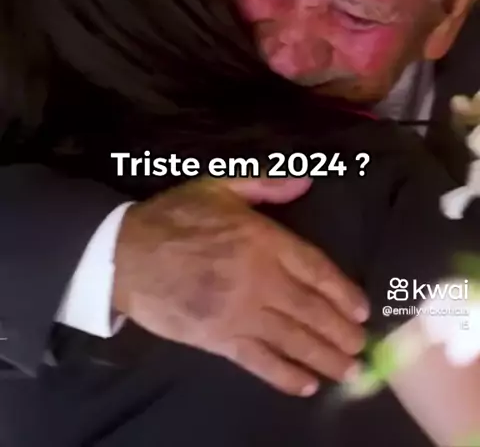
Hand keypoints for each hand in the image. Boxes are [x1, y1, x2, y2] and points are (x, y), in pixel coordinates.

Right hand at [113, 175, 368, 395]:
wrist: (127, 254)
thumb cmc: (176, 217)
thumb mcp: (220, 185)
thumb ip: (265, 184)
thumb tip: (306, 181)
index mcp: (263, 239)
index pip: (315, 268)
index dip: (342, 291)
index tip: (362, 310)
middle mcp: (259, 279)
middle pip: (310, 309)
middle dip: (339, 332)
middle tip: (361, 349)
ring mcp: (240, 313)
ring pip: (292, 339)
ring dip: (324, 357)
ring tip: (348, 370)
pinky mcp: (218, 339)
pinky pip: (259, 361)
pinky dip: (285, 375)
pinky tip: (307, 385)